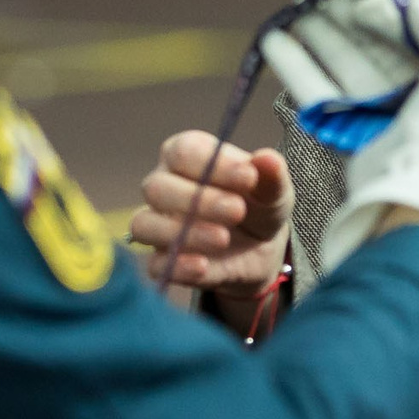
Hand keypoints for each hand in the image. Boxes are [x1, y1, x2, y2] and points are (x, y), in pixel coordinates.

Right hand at [130, 133, 293, 296]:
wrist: (260, 247)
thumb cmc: (258, 204)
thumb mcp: (273, 190)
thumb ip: (271, 175)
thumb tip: (268, 159)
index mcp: (186, 156)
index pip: (183, 152)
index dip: (213, 164)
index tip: (249, 177)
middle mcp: (163, 186)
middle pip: (157, 188)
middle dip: (198, 200)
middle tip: (238, 210)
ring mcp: (157, 225)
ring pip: (146, 225)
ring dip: (185, 233)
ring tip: (223, 239)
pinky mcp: (163, 261)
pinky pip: (156, 265)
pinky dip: (178, 266)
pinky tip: (203, 266)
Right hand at [264, 0, 418, 265]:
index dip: (391, 18)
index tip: (362, 1)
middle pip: (379, 53)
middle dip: (348, 25)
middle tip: (317, 0)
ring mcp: (387, 122)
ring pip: (348, 72)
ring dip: (320, 42)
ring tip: (290, 13)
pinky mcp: (353, 139)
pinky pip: (324, 97)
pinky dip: (300, 70)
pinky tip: (276, 44)